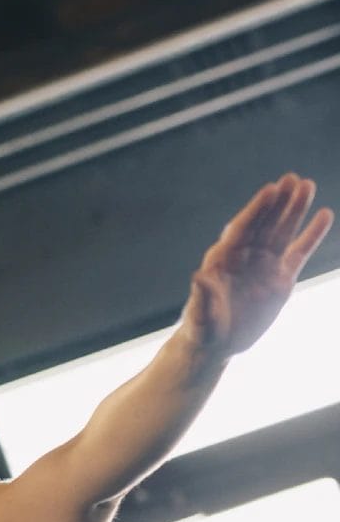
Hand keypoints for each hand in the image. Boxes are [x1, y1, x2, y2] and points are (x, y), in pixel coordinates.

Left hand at [178, 173, 331, 358]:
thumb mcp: (199, 315)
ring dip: (295, 209)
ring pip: (282, 231)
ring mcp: (264, 265)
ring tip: (307, 185)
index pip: (241, 227)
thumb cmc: (202, 328)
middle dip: (278, 202)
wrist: (217, 342)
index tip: (270, 189)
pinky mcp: (281, 278)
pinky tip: (324, 215)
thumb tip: (197, 277)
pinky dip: (311, 234)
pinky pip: (299, 251)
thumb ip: (200, 296)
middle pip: (264, 223)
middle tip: (293, 178)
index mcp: (222, 259)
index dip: (255, 209)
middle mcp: (244, 256)